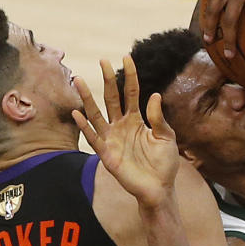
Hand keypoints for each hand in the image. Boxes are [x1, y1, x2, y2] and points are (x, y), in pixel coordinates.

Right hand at [72, 56, 179, 208]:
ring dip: (87, 98)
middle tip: (103, 60)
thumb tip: (154, 94)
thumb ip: (159, 118)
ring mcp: (112, 139)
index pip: (131, 93)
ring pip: (97, 114)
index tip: (127, 57)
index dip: (130, 75)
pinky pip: (93, 137)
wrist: (159, 188)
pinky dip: (85, 126)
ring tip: (78, 80)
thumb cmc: (164, 163)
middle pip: (112, 98)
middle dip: (107, 79)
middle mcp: (121, 126)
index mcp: (137, 120)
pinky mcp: (107, 154)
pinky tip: (77, 113)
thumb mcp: (167, 137)